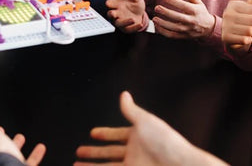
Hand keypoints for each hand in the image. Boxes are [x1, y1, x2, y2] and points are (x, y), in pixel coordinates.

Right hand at [74, 91, 227, 165]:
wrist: (179, 165)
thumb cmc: (166, 142)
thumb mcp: (146, 121)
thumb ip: (131, 110)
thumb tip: (124, 95)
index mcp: (137, 136)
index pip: (116, 134)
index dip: (105, 134)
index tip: (93, 133)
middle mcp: (134, 152)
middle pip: (108, 152)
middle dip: (93, 152)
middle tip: (79, 152)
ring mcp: (133, 165)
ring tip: (76, 165)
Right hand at [106, 0, 146, 32]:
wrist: (140, 14)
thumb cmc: (135, 5)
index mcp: (116, 5)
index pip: (109, 4)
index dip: (109, 4)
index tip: (109, 4)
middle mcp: (116, 14)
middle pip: (109, 15)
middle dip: (111, 14)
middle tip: (113, 14)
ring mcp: (120, 21)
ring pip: (118, 23)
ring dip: (124, 22)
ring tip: (132, 19)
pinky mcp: (126, 28)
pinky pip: (128, 29)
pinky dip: (134, 27)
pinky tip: (140, 24)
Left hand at [153, 0, 214, 38]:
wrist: (209, 28)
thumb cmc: (201, 13)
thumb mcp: (199, 4)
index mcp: (195, 11)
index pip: (184, 6)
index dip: (174, 1)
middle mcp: (192, 21)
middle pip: (178, 17)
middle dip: (166, 12)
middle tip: (156, 7)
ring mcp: (188, 30)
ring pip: (174, 28)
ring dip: (163, 23)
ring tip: (154, 18)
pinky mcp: (184, 36)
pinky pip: (172, 35)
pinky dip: (164, 32)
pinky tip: (157, 26)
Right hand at [222, 0, 251, 56]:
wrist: (230, 34)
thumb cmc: (243, 20)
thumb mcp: (247, 9)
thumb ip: (250, 3)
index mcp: (234, 4)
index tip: (249, 19)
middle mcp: (228, 14)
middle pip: (251, 20)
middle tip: (249, 26)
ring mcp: (225, 25)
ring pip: (249, 31)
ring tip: (249, 33)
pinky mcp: (225, 37)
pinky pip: (244, 40)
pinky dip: (248, 40)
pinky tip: (247, 39)